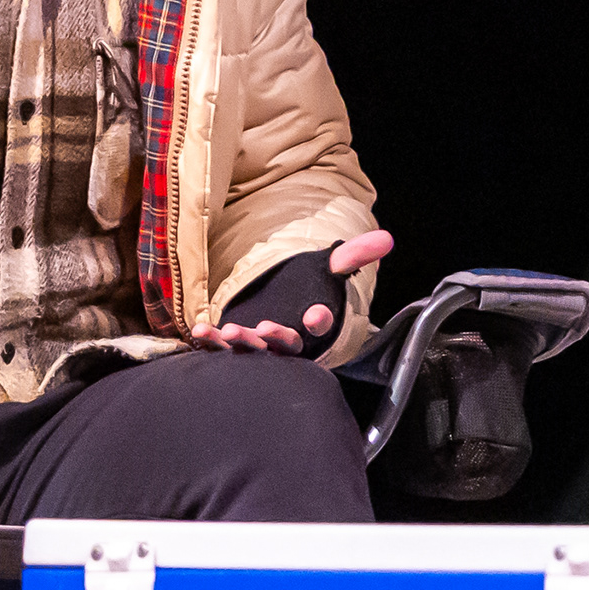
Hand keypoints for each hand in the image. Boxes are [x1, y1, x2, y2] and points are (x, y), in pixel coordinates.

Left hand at [190, 228, 393, 352]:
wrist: (275, 305)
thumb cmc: (304, 290)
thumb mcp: (328, 268)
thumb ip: (353, 255)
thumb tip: (386, 238)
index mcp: (313, 324)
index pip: (321, 325)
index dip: (319, 321)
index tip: (316, 314)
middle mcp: (290, 341)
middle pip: (287, 346)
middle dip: (278, 338)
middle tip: (267, 327)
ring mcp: (262, 348)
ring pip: (255, 352)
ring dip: (244, 342)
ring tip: (232, 330)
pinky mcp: (236, 347)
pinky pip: (224, 350)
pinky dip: (211, 342)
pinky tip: (202, 329)